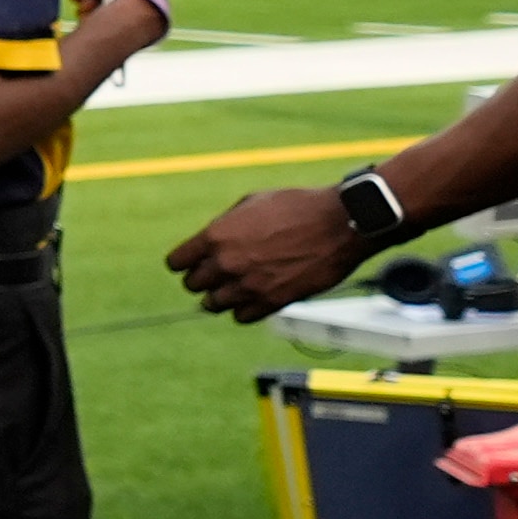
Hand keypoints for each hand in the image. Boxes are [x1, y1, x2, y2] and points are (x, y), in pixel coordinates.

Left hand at [167, 185, 370, 320]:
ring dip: (221, 297)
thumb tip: (210, 242)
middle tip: (219, 274)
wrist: (341, 223)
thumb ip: (225, 225)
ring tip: (236, 287)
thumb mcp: (252, 202)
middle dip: (203, 279)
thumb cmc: (299, 207)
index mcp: (216, 236)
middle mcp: (226, 263)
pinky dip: (244, 309)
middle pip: (193, 285)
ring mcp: (248, 285)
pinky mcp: (271, 302)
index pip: (176, 262)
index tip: (193, 262)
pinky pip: (241, 316)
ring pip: (213, 305)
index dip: (184, 262)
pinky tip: (254, 296)